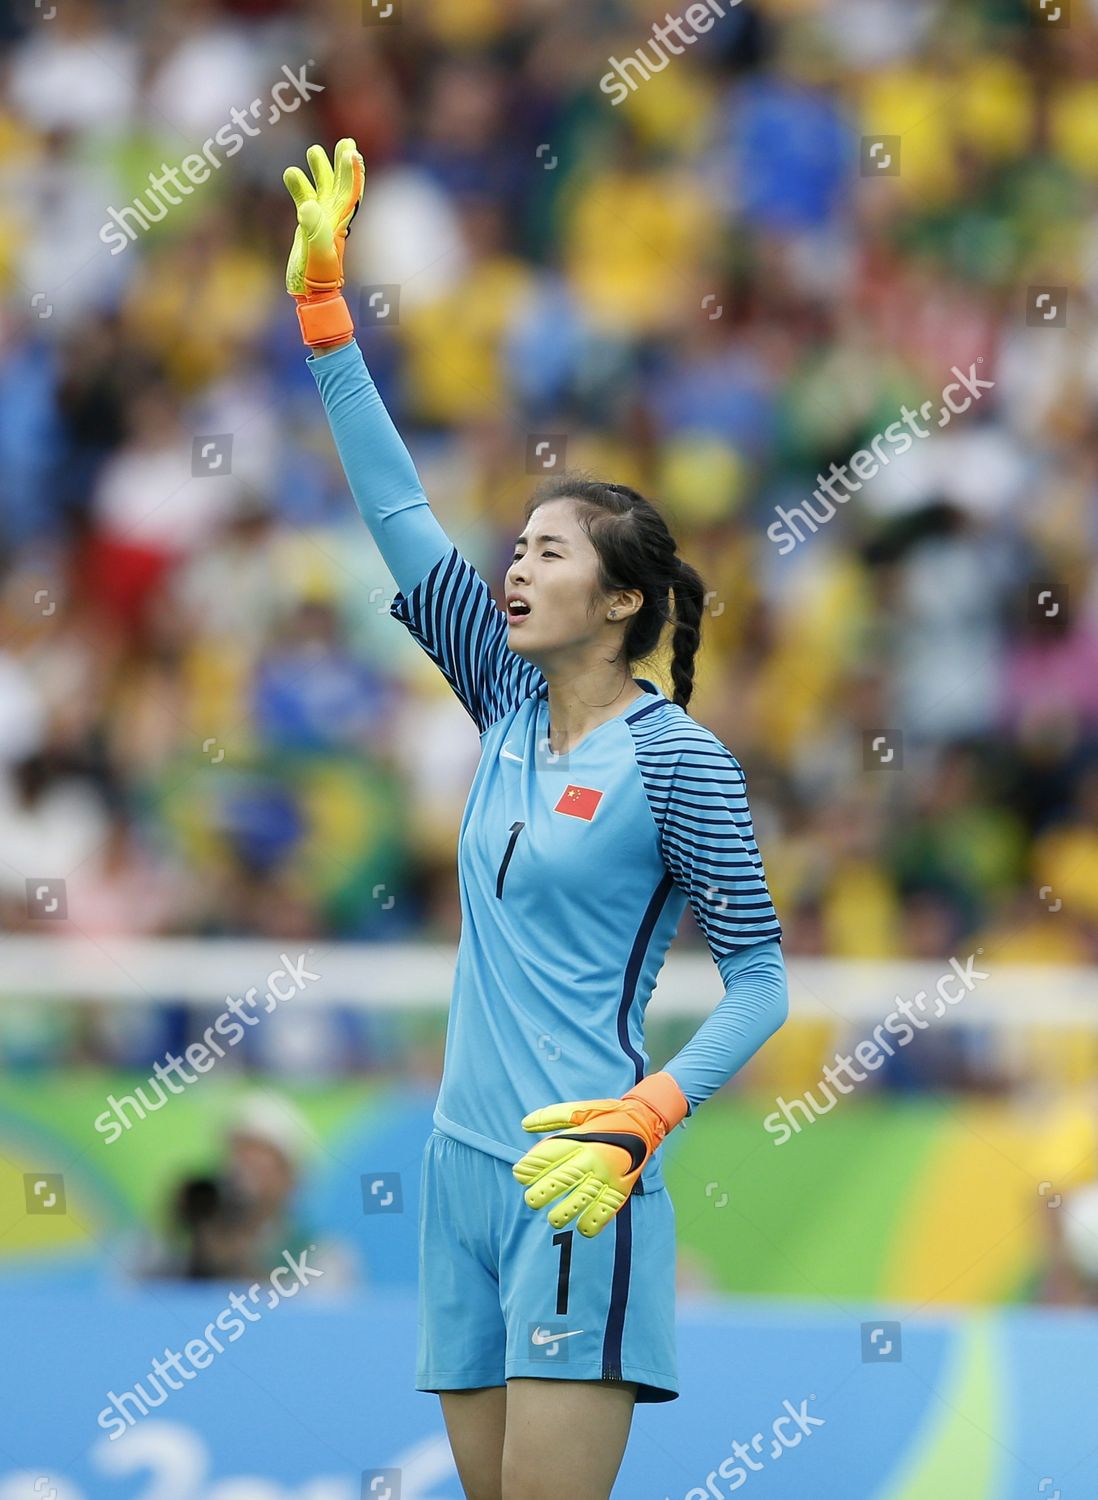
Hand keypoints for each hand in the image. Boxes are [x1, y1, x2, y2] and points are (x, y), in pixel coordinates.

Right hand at [282, 137, 364, 347]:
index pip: (351, 191)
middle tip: (346, 143)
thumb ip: (314, 228)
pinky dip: (299, 186)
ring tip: (314, 151)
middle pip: (342, 185)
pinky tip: (290, 173)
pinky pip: (305, 199)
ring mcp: (321, 219)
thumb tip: (309, 205)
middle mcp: (334, 217)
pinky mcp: (307, 225)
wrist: (310, 292)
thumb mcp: (316, 252)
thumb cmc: (317, 275)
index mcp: (341, 221)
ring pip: (323, 189)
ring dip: (321, 170)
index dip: (353, 171)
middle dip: (344, 164)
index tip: (352, 152)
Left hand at [512, 1072, 688, 1237]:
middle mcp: (593, 1158)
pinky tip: (582, 1226)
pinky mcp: (621, 1189)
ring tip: (554, 1218)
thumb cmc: (607, 1116)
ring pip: (581, 1200)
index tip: (519, 1174)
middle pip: (562, 1179)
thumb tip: (524, 1124)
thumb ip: (551, 1117)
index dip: (531, 1166)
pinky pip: (605, 1212)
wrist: (646, 1122)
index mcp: (581, 1138)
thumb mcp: (580, 1109)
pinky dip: (592, 1223)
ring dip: (564, 1213)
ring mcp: (607, 1175)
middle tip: (532, 1200)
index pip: (550, 1154)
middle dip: (542, 1193)